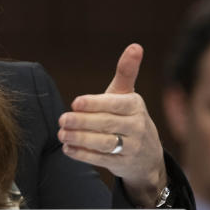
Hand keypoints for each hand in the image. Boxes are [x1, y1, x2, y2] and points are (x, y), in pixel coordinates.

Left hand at [57, 44, 166, 207]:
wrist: (147, 156)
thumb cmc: (129, 117)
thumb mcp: (127, 95)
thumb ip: (126, 72)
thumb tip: (135, 46)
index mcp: (134, 105)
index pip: (114, 104)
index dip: (95, 104)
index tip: (75, 103)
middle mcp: (136, 126)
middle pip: (107, 124)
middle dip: (83, 122)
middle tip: (62, 120)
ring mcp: (130, 147)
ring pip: (105, 143)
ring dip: (81, 140)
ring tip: (62, 134)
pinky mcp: (122, 164)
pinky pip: (101, 160)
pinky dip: (82, 155)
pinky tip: (67, 148)